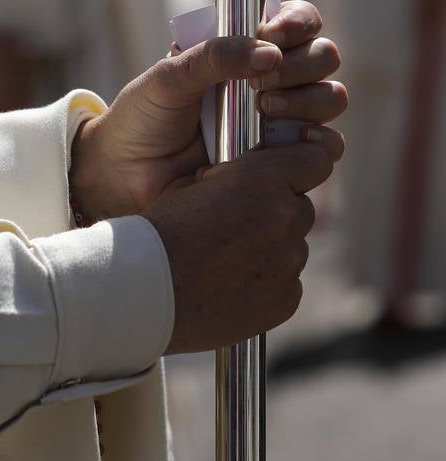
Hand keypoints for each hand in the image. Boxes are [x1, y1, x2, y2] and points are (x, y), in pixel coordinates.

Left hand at [71, 0, 345, 220]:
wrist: (125, 173)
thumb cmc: (144, 115)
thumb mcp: (170, 76)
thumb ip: (215, 56)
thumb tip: (269, 53)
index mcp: (247, 47)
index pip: (298, 20)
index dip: (298, 22)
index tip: (275, 34)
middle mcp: (273, 79)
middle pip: (323, 56)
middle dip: (302, 63)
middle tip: (261, 84)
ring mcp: (282, 119)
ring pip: (331, 97)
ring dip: (308, 100)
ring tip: (264, 111)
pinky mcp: (283, 159)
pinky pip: (325, 147)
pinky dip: (318, 141)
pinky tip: (284, 142)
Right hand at [144, 140, 332, 352]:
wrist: (145, 289)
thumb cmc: (161, 231)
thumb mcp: (192, 183)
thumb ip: (232, 177)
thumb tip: (243, 178)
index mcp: (262, 178)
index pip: (315, 160)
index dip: (302, 165)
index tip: (290, 175)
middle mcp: (284, 216)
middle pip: (301, 207)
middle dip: (278, 211)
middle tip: (242, 223)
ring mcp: (288, 262)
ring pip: (292, 247)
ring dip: (271, 248)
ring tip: (229, 260)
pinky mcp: (286, 300)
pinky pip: (286, 283)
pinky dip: (267, 283)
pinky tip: (232, 285)